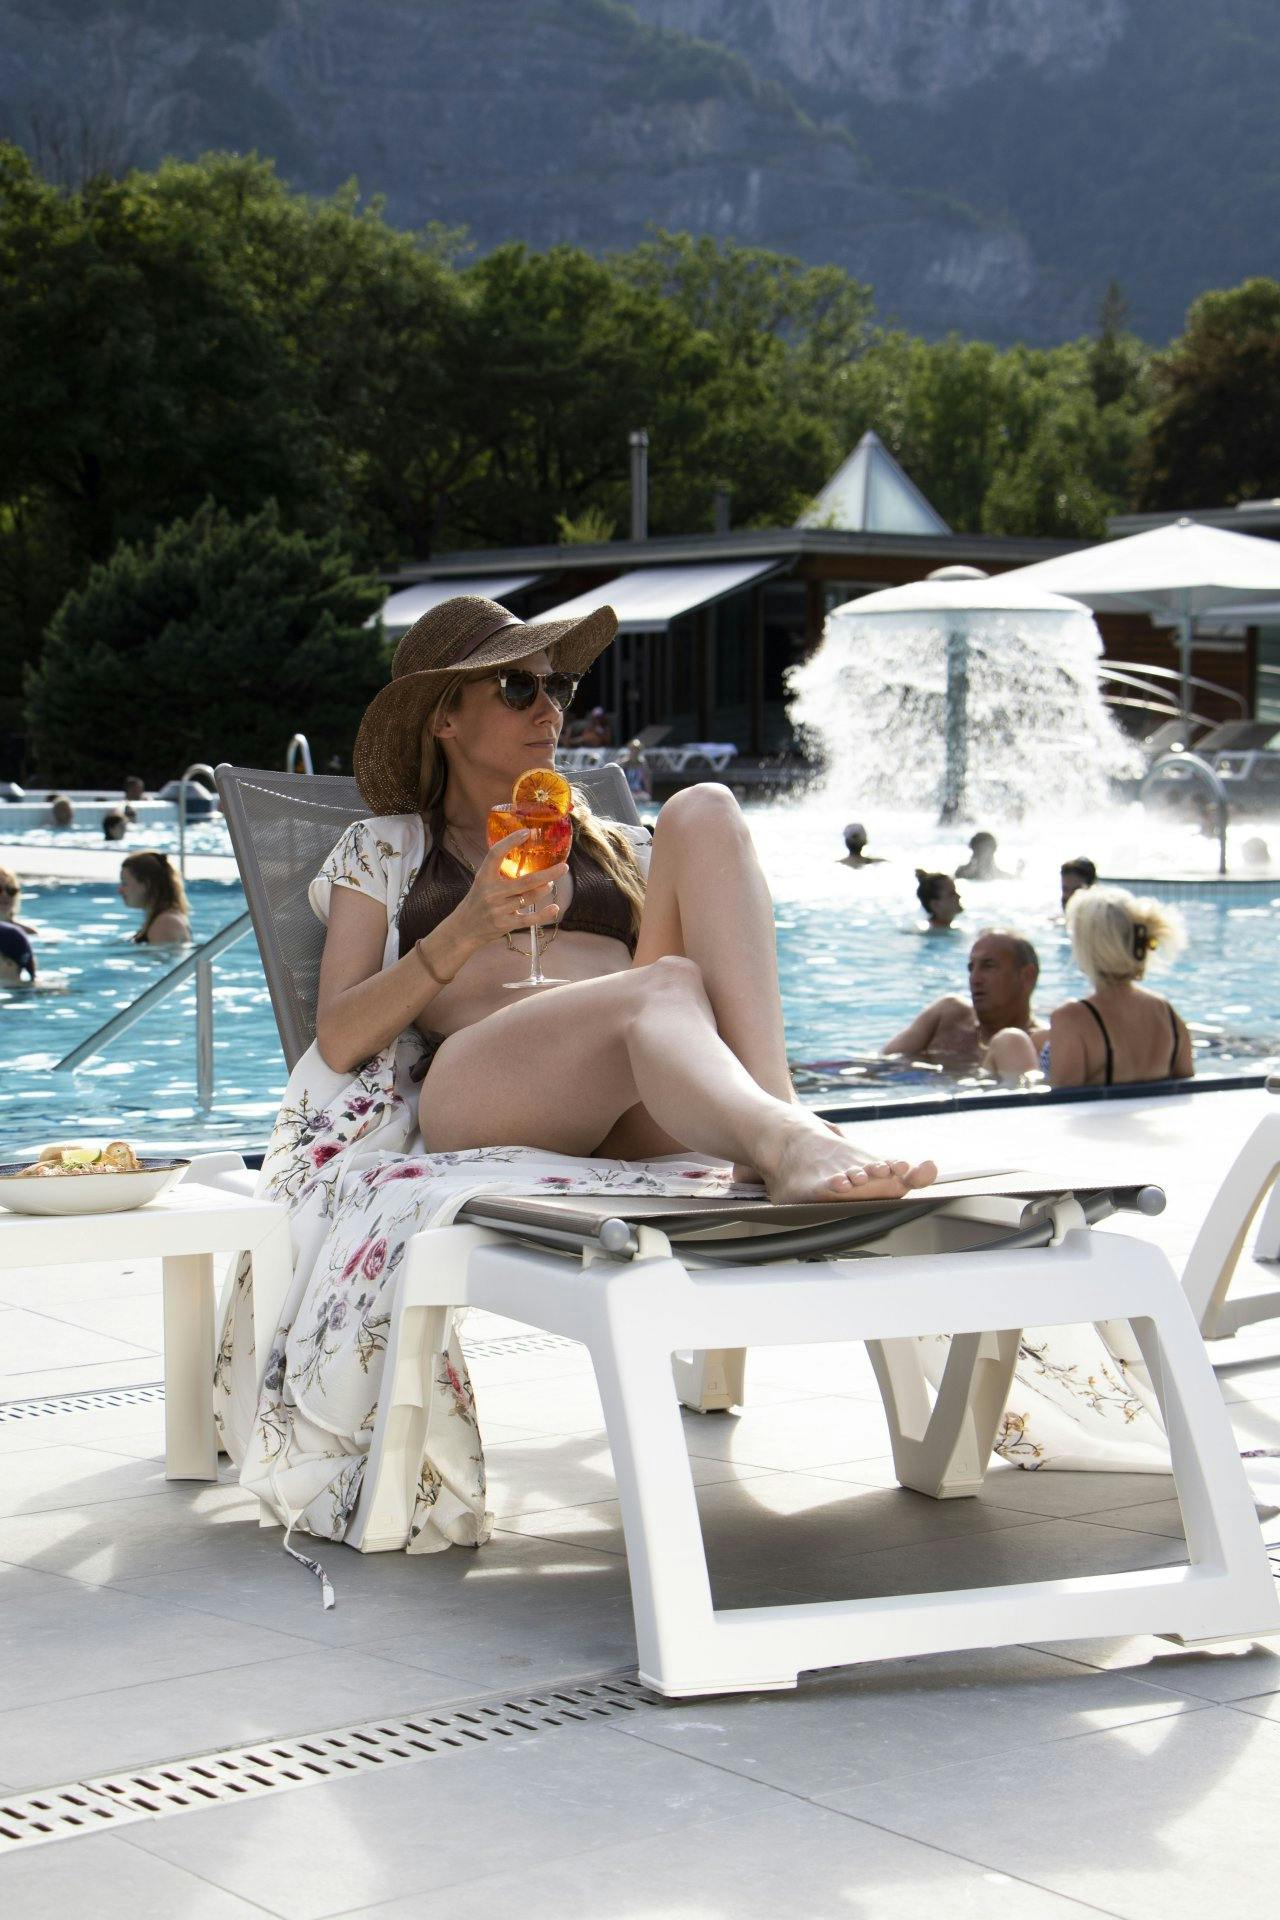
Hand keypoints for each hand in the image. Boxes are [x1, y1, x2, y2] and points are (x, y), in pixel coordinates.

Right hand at [443, 829, 566, 962]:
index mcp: (484, 877)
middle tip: (564, 867)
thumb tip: (527, 856)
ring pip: (529, 897)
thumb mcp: (482, 883)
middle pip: (525, 881)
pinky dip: (544, 914)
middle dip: (548, 874)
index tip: (527, 832)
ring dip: (544, 889)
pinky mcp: (506, 925)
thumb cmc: (477, 902)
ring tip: (550, 883)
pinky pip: (529, 919)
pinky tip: (554, 908)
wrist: (463, 929)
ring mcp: (499, 910)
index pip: (495, 854)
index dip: (510, 841)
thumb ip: (499, 872)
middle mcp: (491, 893)